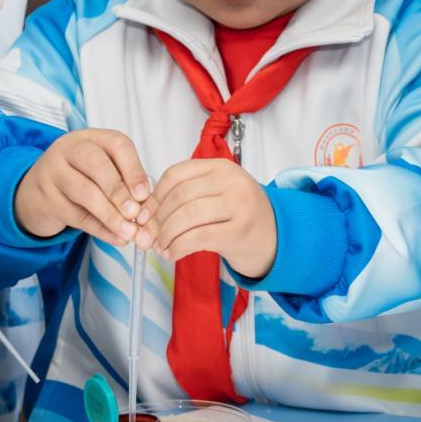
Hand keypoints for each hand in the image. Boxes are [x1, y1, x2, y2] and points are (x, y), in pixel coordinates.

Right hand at [13, 129, 152, 245]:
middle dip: (119, 191)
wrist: (36, 191)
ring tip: (128, 231)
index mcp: (90, 137)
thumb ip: (124, 182)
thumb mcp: (101, 169)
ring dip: (110, 214)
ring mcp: (53, 172)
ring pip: (84, 191)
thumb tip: (146, 208)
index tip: (144, 194)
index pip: (116, 144)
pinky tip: (116, 238)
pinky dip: (99, 229)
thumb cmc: (79, 177)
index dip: (134, 169)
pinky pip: (76, 215)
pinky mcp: (46, 198)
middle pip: (96, 163)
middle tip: (135, 213)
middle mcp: (69, 149)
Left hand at [141, 157, 276, 278]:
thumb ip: (188, 194)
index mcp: (222, 167)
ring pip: (187, 216)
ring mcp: (238, 206)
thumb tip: (145, 212)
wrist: (277, 239)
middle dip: (157, 219)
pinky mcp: (238, 232)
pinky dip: (178, 247)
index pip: (176, 174)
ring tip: (160, 247)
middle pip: (179, 196)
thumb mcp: (218, 194)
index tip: (143, 214)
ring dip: (166, 235)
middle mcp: (232, 182)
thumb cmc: (240, 216)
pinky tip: (173, 254)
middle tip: (147, 236)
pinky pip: (197, 238)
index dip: (154, 196)